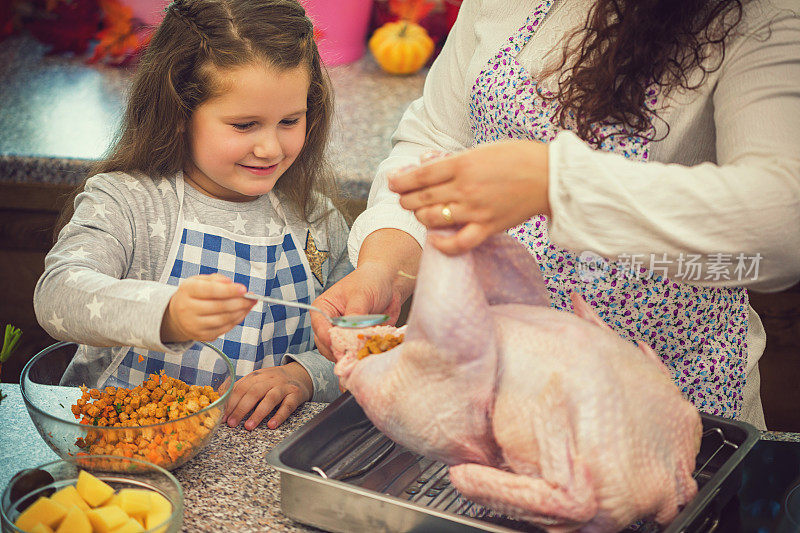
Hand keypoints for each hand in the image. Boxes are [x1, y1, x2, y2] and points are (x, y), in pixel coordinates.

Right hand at [160, 273, 255, 342]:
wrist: (177, 316)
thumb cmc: (193, 294)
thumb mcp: (199, 281)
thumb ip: (216, 279)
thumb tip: (230, 283)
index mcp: (187, 291)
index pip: (210, 290)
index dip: (229, 290)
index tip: (244, 289)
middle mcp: (188, 309)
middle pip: (219, 306)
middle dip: (240, 302)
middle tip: (252, 298)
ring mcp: (194, 325)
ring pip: (223, 319)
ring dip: (241, 312)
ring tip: (250, 304)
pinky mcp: (202, 336)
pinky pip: (224, 329)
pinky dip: (236, 320)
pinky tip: (242, 313)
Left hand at [223, 362, 311, 429]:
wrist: (300, 374)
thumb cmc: (273, 381)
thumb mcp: (257, 380)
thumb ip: (240, 388)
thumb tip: (219, 399)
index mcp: (256, 376)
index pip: (240, 388)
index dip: (230, 403)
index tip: (223, 417)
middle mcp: (269, 380)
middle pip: (253, 392)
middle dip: (240, 409)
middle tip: (232, 423)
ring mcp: (283, 387)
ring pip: (270, 399)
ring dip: (258, 413)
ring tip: (248, 427)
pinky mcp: (296, 395)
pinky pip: (288, 406)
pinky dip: (279, 416)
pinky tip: (271, 425)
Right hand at [311, 261, 400, 360]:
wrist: (389, 282)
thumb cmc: (370, 281)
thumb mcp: (361, 296)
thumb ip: (355, 315)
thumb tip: (351, 334)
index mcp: (323, 308)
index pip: (320, 328)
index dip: (330, 341)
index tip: (342, 349)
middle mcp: (329, 323)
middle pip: (326, 345)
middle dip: (340, 350)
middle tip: (354, 353)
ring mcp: (343, 333)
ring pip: (339, 352)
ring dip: (351, 354)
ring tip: (364, 351)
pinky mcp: (356, 339)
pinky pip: (355, 352)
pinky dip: (361, 353)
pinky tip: (370, 350)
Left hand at [388, 140, 549, 254]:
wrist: (550, 177)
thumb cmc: (517, 158)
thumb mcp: (482, 150)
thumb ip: (453, 160)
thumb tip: (425, 165)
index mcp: (462, 164)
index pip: (420, 176)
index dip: (401, 181)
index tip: (393, 182)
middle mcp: (465, 188)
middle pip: (421, 198)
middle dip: (407, 199)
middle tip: (404, 198)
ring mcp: (476, 210)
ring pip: (433, 219)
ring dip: (421, 217)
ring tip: (422, 212)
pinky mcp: (488, 227)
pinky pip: (458, 243)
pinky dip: (442, 245)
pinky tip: (435, 239)